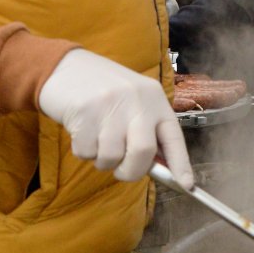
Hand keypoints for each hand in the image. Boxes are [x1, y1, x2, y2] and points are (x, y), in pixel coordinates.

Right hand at [38, 49, 193, 188]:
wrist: (66, 67)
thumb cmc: (103, 91)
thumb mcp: (133, 102)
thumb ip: (146, 130)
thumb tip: (157, 167)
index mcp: (155, 99)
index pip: (174, 137)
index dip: (181, 164)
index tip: (187, 185)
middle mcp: (137, 101)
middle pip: (143, 152)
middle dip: (130, 170)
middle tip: (120, 169)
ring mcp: (110, 105)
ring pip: (111, 156)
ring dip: (102, 160)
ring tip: (97, 140)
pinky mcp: (84, 111)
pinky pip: (86, 152)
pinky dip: (83, 151)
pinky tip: (82, 131)